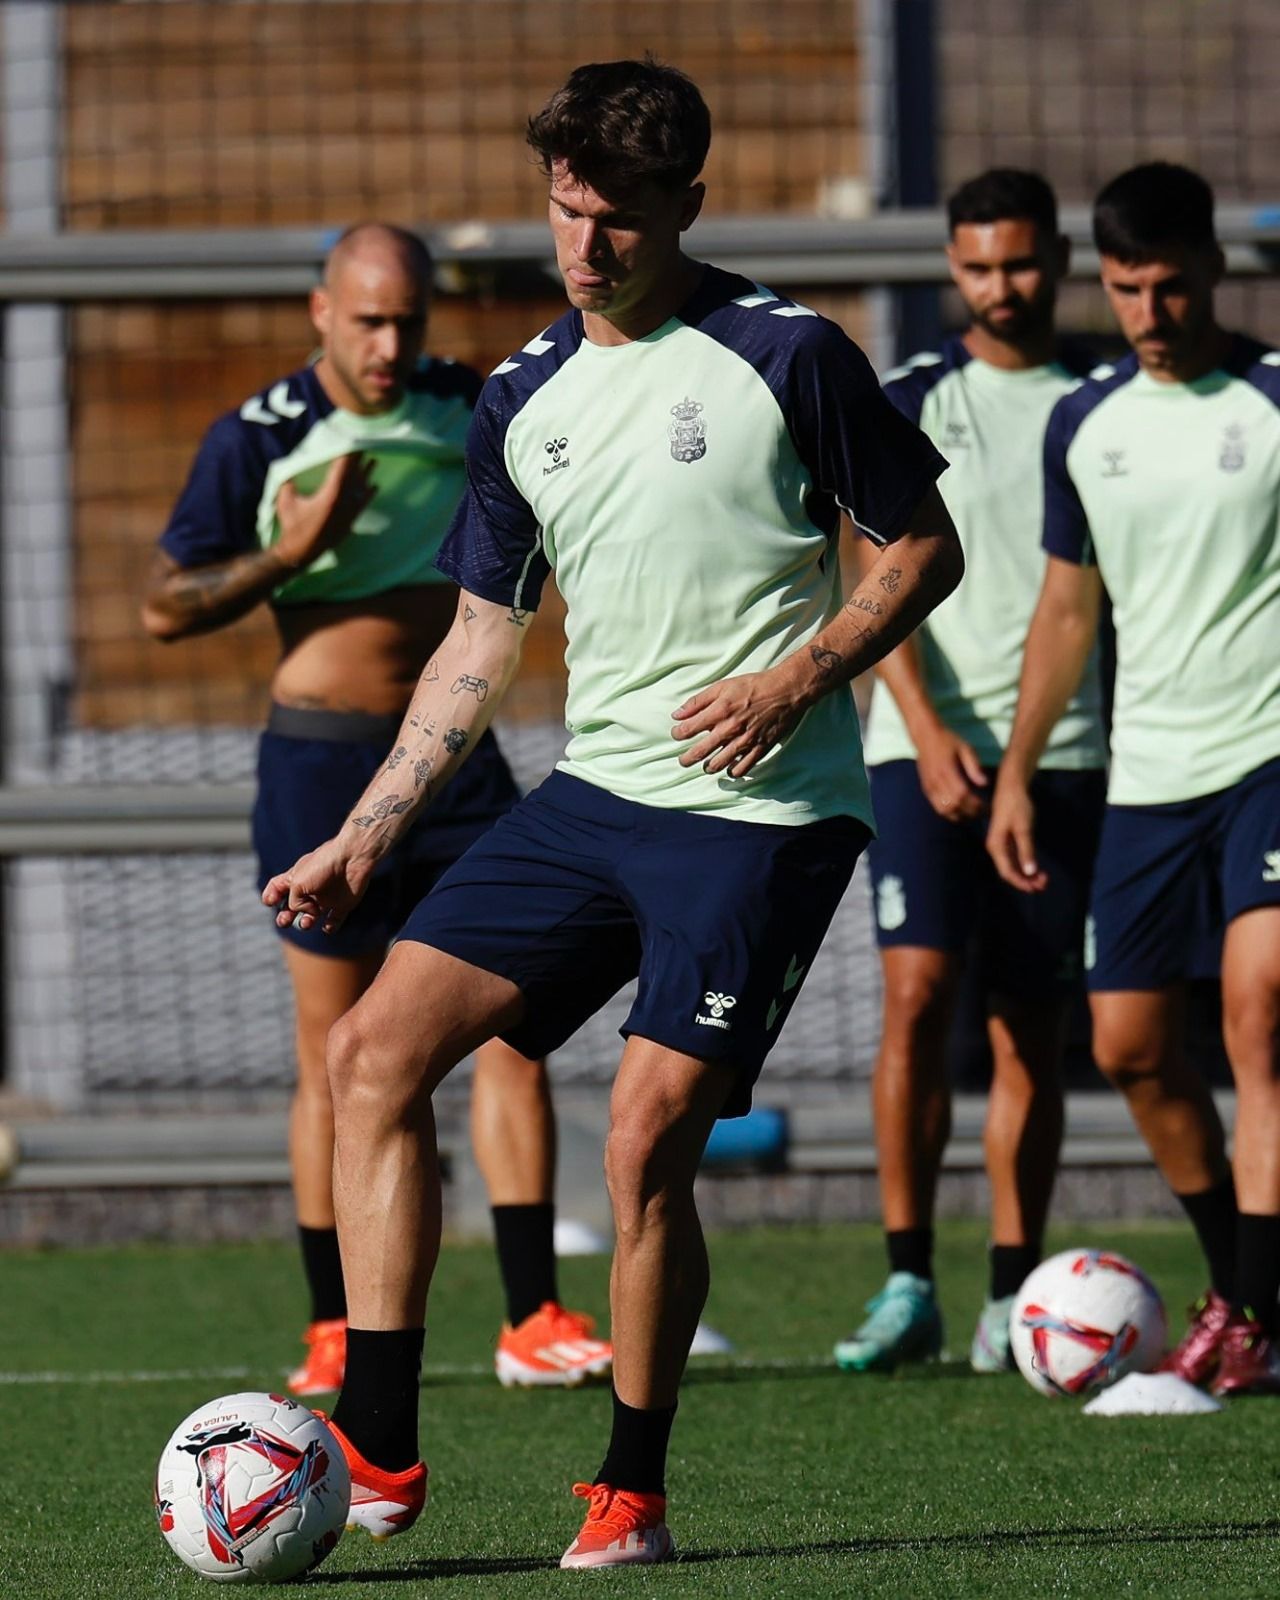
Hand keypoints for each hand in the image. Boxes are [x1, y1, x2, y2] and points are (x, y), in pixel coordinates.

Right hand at [262, 837, 375, 933]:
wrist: (353, 858)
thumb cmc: (322, 866)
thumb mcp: (297, 882)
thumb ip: (294, 902)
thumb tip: (307, 914)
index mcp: (297, 877)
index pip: (278, 887)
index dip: (270, 896)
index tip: (269, 902)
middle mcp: (310, 888)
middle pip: (292, 907)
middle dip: (284, 917)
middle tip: (283, 921)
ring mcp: (327, 897)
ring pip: (312, 916)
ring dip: (305, 923)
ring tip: (307, 922)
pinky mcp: (343, 904)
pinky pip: (334, 921)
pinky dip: (329, 927)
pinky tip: (326, 925)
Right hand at [274, 453, 375, 568]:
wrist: (301, 551)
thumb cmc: (292, 526)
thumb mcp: (286, 500)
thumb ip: (290, 482)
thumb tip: (293, 467)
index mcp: (329, 496)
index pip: (341, 471)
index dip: (347, 457)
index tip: (353, 444)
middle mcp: (343, 504)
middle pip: (354, 478)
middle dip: (358, 462)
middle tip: (365, 446)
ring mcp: (348, 514)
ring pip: (360, 490)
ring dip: (366, 475)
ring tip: (373, 461)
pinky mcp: (349, 522)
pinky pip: (362, 505)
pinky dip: (368, 495)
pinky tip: (375, 486)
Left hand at [672, 664, 806, 778]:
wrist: (785, 690)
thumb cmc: (754, 686)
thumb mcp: (722, 686)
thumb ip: (698, 701)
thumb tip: (677, 714)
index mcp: (719, 712)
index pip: (688, 730)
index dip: (677, 734)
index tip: (677, 734)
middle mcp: (729, 729)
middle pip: (699, 752)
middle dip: (686, 759)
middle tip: (683, 760)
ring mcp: (745, 741)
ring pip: (718, 764)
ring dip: (708, 767)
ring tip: (706, 765)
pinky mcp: (759, 749)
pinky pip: (741, 769)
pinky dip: (731, 771)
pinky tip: (729, 767)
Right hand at [914, 725, 987, 822]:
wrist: (925, 736)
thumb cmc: (948, 740)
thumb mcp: (965, 748)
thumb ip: (974, 766)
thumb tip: (984, 784)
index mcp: (947, 770)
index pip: (962, 794)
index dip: (975, 804)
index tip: (987, 807)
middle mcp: (936, 781)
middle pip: (954, 805)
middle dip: (970, 812)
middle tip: (982, 813)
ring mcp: (929, 786)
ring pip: (944, 810)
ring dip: (959, 815)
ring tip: (971, 814)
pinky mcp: (926, 789)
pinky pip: (937, 807)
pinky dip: (949, 813)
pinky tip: (959, 811)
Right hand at [986, 772, 1046, 892]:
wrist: (1012, 786)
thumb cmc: (1017, 806)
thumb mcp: (1024, 828)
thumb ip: (1026, 850)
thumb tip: (1030, 872)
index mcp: (996, 846)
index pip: (1007, 872)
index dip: (1021, 883)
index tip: (1036, 888)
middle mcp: (996, 848)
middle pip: (1009, 871)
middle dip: (1026, 880)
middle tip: (1044, 885)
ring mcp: (1002, 844)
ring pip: (1013, 866)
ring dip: (1027, 874)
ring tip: (1043, 879)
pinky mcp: (1008, 840)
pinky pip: (1016, 858)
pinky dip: (1026, 864)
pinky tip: (1037, 868)